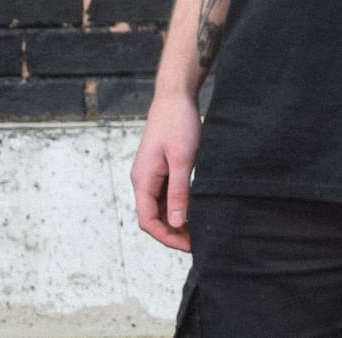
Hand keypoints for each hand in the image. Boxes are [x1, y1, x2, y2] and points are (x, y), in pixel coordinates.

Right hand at [130, 91, 201, 251]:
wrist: (175, 95)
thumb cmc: (178, 122)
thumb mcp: (181, 158)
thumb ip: (178, 191)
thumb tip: (176, 223)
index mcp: (142, 180)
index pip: (148, 221)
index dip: (167, 237)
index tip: (189, 245)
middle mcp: (143, 180)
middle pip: (153, 217)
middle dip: (173, 232)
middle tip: (198, 239)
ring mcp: (151, 174)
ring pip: (160, 207)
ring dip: (177, 220)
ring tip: (199, 227)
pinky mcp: (161, 167)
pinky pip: (166, 194)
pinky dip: (179, 205)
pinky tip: (195, 207)